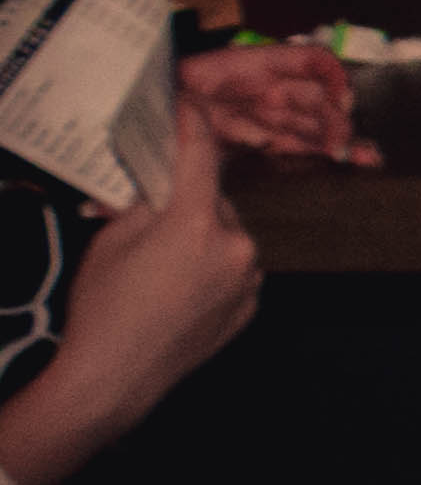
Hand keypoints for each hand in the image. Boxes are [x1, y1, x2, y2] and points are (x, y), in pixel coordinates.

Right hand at [20, 104, 267, 473]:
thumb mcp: (112, 240)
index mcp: (195, 223)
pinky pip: (236, 269)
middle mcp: (235, 246)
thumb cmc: (104, 307)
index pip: (201, 157)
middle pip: (214, 202)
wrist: (116, 377)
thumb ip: (144, 203)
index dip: (194, 126)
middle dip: (188, 201)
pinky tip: (181, 287)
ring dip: (204, 236)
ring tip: (165, 263)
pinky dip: (215, 267)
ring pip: (228, 236)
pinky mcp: (252, 305)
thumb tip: (161, 184)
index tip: (191, 108)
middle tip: (157, 214)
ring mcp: (250, 279)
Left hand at [173, 43, 366, 166]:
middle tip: (343, 142)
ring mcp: (267, 112)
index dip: (331, 75)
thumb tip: (231, 99)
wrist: (140, 122)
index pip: (307, 59)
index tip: (341, 97)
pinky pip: (297, 141)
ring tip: (364, 156)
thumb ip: (207, 96)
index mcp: (252, 65)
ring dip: (339, 138)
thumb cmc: (161, 99)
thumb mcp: (182, 86)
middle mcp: (267, 86)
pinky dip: (322, 150)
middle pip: (315, 98)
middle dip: (334, 118)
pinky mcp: (262, 135)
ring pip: (312, 122)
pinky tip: (352, 159)